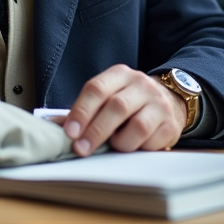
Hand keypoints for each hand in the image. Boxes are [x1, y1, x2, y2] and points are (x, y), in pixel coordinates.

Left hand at [62, 64, 186, 155]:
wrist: (169, 101)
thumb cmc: (128, 103)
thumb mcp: (108, 97)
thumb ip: (84, 110)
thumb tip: (52, 126)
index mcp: (120, 74)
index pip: (97, 89)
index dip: (81, 111)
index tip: (69, 132)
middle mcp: (141, 85)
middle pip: (117, 107)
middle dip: (95, 131)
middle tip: (81, 149)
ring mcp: (159, 104)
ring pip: (137, 126)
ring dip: (120, 142)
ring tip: (115, 144)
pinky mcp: (171, 124)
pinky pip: (151, 142)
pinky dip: (138, 148)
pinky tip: (134, 145)